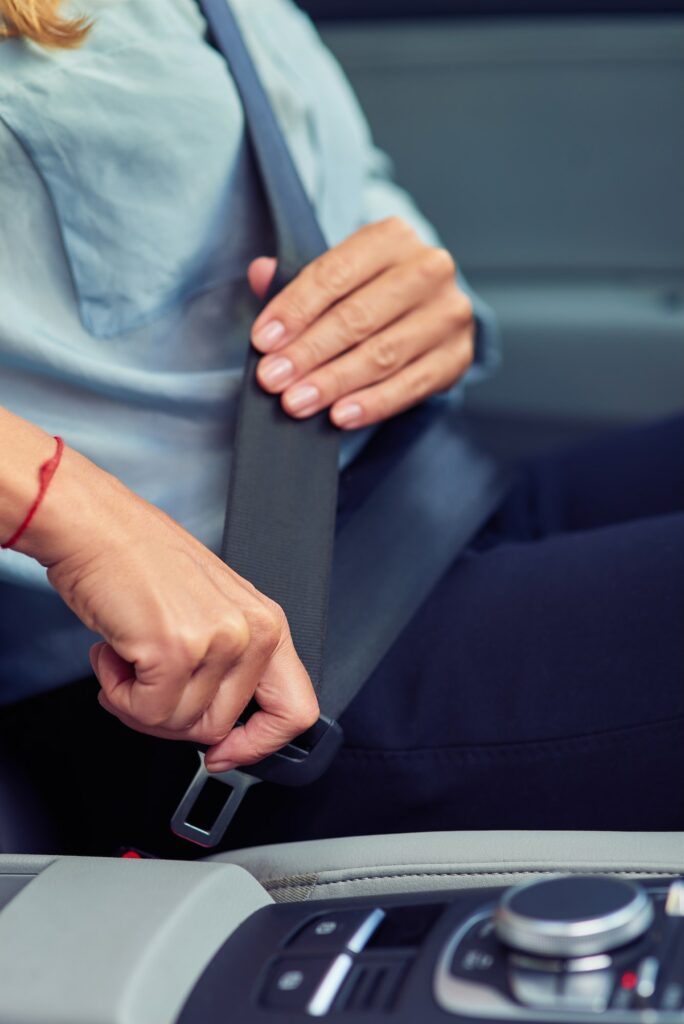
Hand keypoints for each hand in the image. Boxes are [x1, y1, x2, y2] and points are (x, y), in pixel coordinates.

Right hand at [33, 448, 317, 771]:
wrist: (95, 527)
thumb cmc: (139, 562)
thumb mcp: (208, 611)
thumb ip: (227, 667)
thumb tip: (222, 732)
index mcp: (266, 622)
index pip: (295, 710)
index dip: (259, 746)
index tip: (226, 755)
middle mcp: (251, 631)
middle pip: (220, 727)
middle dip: (170, 719)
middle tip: (143, 685)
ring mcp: (217, 641)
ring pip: (180, 726)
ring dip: (138, 703)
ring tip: (127, 657)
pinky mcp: (176, 649)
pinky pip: (148, 712)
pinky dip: (118, 694)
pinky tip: (113, 655)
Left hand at [249, 217, 474, 428]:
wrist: (428, 312)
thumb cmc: (371, 291)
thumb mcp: (338, 274)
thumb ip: (298, 277)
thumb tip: (260, 273)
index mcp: (393, 238)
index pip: (335, 274)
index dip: (295, 309)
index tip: (263, 341)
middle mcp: (428, 269)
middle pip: (358, 317)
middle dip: (309, 352)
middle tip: (273, 379)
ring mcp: (449, 314)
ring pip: (382, 354)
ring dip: (334, 382)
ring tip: (297, 402)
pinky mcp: (457, 356)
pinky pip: (410, 386)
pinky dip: (372, 404)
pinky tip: (340, 416)